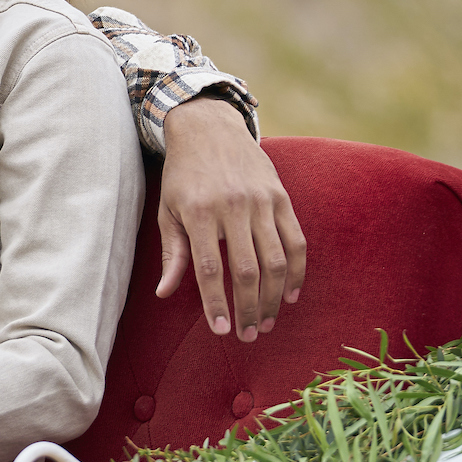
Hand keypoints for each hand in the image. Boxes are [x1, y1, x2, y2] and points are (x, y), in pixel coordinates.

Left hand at [157, 98, 306, 342]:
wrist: (209, 127)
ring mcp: (261, 201)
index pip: (208, 269)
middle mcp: (232, 207)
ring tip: (267, 321)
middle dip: (248, 308)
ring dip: (273, 297)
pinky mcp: (281, 197)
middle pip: (246, 270)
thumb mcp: (168, 209)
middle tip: (248, 335)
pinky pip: (295, 241)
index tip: (220, 331)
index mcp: (199, 212)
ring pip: (274, 260)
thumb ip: (172, 253)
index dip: (216, 303)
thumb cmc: (183, 174)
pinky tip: (291, 294)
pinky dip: (296, 271)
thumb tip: (164, 293)